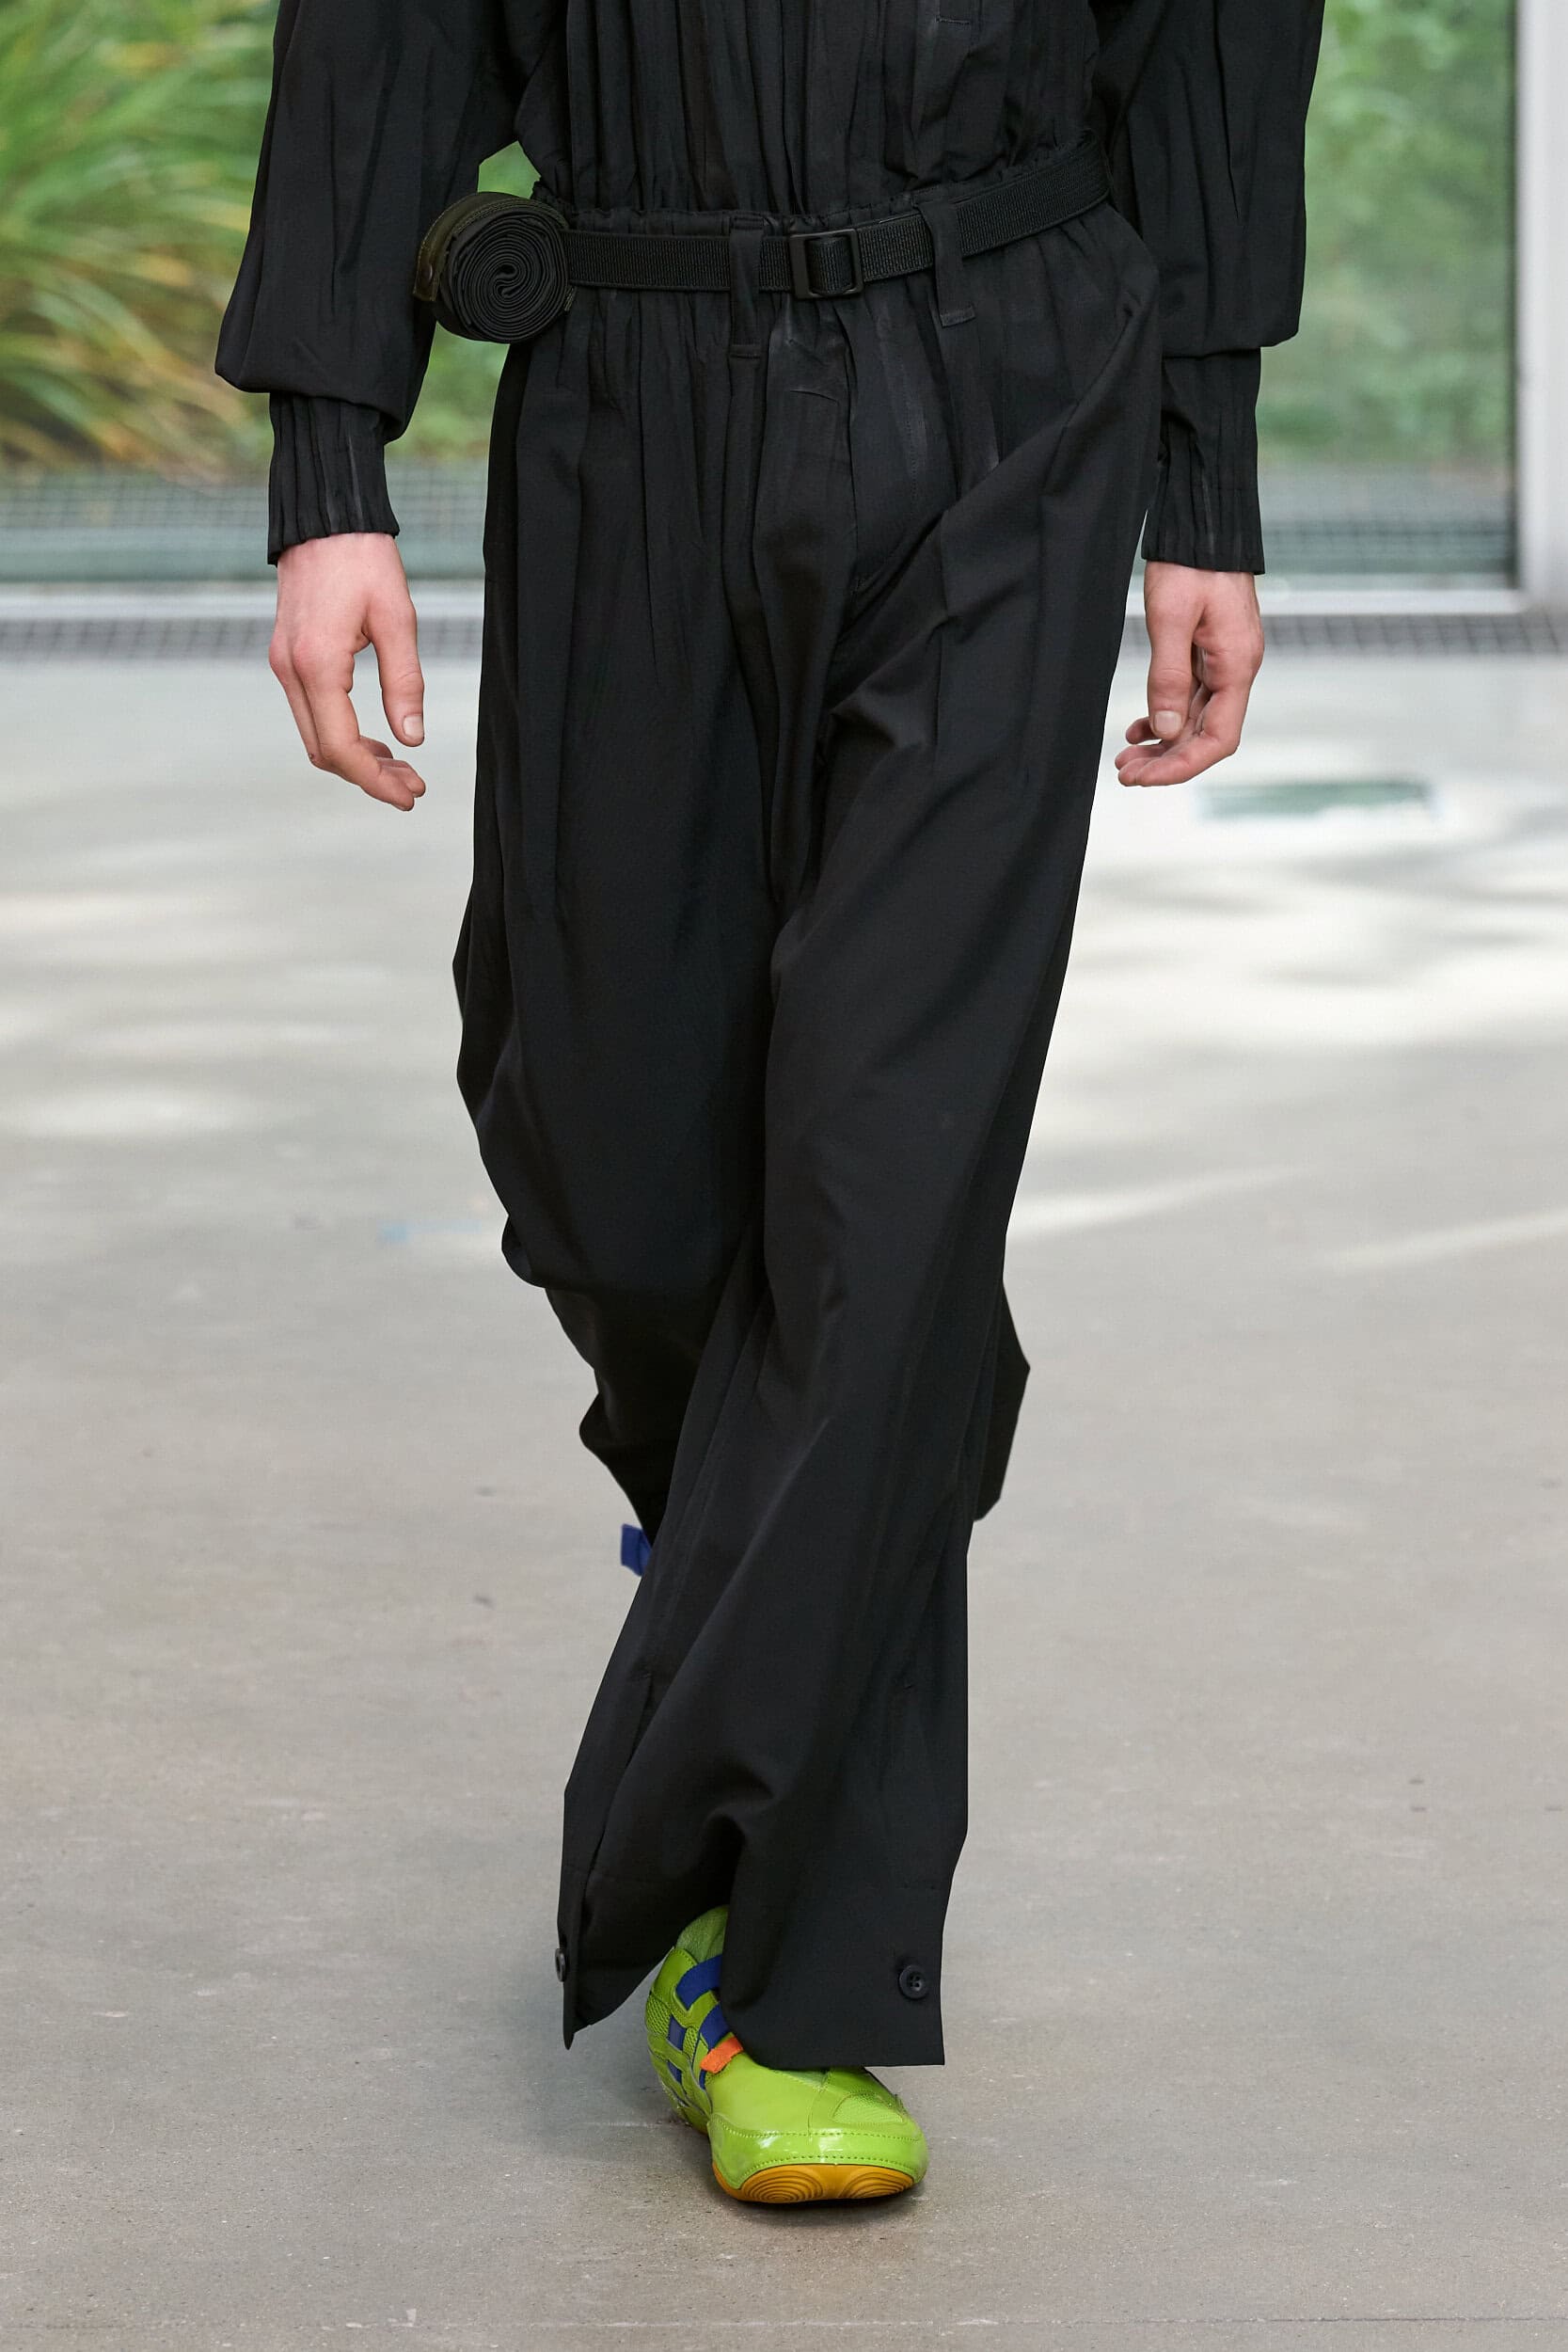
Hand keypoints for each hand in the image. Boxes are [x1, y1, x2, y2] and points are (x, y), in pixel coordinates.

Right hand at [269, 533, 427, 810]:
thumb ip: (404, 683)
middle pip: (323, 752)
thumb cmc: (364, 560)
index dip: (375, 781)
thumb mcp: (398, 620)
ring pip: (315, 736)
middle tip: (412, 786)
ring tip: (401, 767)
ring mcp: (283, 664)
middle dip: (368, 777)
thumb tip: (411, 739)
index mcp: (316, 665)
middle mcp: (290, 670)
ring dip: (355, 758)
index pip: (341, 748)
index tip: (409, 795)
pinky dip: (341, 734)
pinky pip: (310, 712)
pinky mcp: (288, 656)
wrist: (324, 518)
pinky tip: (375, 739)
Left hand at [1115, 562, 1264, 787]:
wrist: (1203, 521)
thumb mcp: (1171, 619)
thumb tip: (1167, 731)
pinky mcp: (1210, 651)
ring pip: (1195, 718)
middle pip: (1205, 735)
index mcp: (1237, 666)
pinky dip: (1166, 715)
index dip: (1181, 766)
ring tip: (1125, 756)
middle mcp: (1236, 668)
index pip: (1218, 739)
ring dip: (1162, 742)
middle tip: (1124, 772)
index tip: (1143, 777)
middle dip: (1166, 759)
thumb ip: (1168, 678)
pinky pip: (1191, 696)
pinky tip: (1139, 727)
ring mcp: (1225, 660)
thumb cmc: (1190, 562)